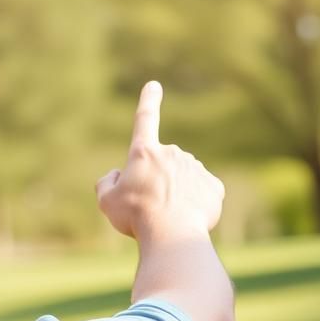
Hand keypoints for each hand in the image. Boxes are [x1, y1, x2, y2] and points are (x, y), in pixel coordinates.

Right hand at [95, 81, 224, 240]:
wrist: (172, 234)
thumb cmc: (136, 217)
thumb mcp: (107, 202)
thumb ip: (106, 184)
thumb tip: (115, 175)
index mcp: (144, 152)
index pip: (145, 120)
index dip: (148, 101)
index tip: (154, 86)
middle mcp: (172, 153)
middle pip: (163, 167)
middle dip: (157, 183)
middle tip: (150, 209)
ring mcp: (196, 168)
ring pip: (184, 181)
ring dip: (177, 195)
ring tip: (169, 218)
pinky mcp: (214, 187)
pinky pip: (203, 193)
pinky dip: (195, 204)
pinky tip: (188, 218)